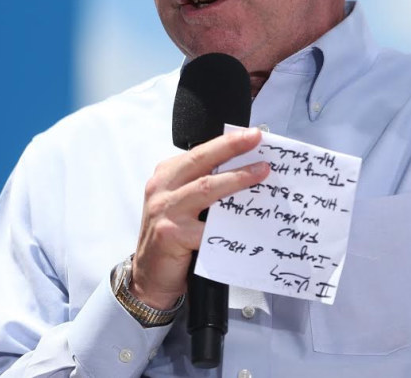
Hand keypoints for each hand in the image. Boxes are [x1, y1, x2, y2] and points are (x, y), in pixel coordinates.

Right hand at [130, 127, 268, 308]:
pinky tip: (249, 222)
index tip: (252, 134)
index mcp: (166, 175)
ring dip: (237, 178)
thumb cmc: (173, 237)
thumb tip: (246, 171)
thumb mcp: (182, 204)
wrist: (149, 277)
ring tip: (261, 172)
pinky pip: (208, 228)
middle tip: (255, 139)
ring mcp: (165, 210)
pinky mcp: (171, 234)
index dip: (226, 142)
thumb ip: (203, 186)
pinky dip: (230, 225)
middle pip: (201, 161)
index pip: (199, 152)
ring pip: (206, 188)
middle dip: (231, 147)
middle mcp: (162, 188)